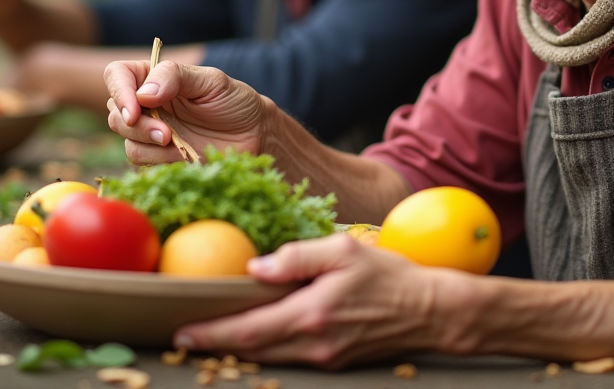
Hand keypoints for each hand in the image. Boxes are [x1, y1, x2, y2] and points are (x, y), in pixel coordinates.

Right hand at [104, 59, 267, 163]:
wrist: (255, 138)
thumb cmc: (235, 103)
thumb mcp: (212, 81)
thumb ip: (176, 77)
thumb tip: (143, 93)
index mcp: (155, 78)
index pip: (117, 75)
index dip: (120, 91)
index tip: (134, 110)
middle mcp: (147, 104)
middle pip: (116, 113)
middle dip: (136, 125)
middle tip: (165, 133)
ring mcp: (151, 131)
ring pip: (127, 140)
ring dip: (148, 144)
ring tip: (177, 142)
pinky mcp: (158, 157)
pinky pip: (142, 161)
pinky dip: (160, 160)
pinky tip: (182, 155)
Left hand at [173, 233, 462, 366]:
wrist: (431, 312)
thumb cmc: (389, 276)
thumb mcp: (344, 251)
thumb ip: (298, 257)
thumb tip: (256, 267)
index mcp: (312, 315)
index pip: (248, 331)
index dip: (211, 334)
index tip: (182, 333)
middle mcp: (314, 344)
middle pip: (251, 352)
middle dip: (215, 346)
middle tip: (183, 337)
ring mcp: (324, 358)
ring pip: (268, 359)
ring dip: (237, 350)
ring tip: (210, 336)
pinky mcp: (333, 362)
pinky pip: (289, 358)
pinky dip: (265, 350)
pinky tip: (254, 336)